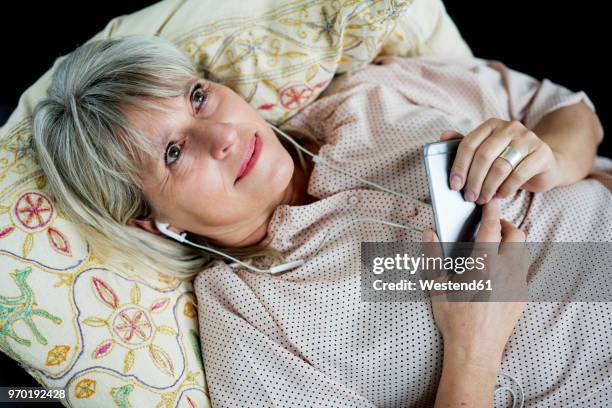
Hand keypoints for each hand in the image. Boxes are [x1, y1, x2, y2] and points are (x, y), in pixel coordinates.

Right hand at [422, 199, 527, 364]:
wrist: (476, 350)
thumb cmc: (454, 319)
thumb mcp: (436, 287)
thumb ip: (432, 257)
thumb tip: (429, 234)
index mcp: (484, 265)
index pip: (492, 228)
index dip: (491, 211)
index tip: (489, 203)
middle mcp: (506, 271)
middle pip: (517, 235)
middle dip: (506, 224)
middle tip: (492, 225)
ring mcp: (518, 283)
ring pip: (523, 251)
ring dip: (511, 242)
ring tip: (495, 245)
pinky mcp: (523, 296)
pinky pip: (523, 270)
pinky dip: (514, 261)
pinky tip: (497, 270)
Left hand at [440, 118, 562, 204]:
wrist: (544, 164)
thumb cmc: (509, 159)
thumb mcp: (487, 151)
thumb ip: (466, 145)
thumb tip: (443, 136)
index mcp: (491, 125)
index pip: (469, 144)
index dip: (459, 166)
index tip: (454, 185)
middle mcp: (510, 128)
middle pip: (484, 156)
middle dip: (473, 180)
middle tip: (469, 197)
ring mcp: (528, 139)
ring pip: (501, 166)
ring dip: (488, 187)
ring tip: (483, 199)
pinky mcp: (541, 154)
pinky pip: (518, 175)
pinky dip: (506, 188)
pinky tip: (500, 195)